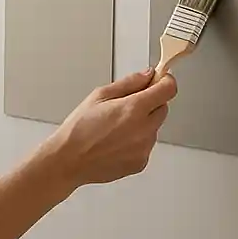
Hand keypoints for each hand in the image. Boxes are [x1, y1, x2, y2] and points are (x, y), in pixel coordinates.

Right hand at [46, 68, 177, 190]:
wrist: (69, 160)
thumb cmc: (79, 128)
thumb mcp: (99, 95)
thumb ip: (128, 83)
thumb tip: (147, 75)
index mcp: (134, 108)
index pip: (168, 89)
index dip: (165, 81)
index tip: (159, 80)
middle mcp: (144, 129)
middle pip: (163, 108)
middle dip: (151, 102)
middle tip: (128, 104)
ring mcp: (144, 148)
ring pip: (154, 127)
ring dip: (144, 122)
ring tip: (116, 126)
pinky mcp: (141, 162)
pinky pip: (147, 145)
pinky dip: (137, 140)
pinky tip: (117, 141)